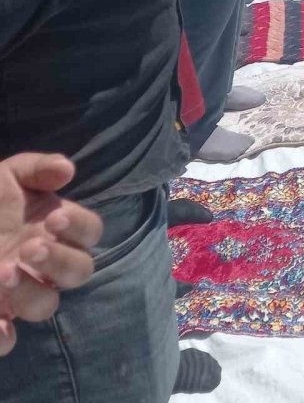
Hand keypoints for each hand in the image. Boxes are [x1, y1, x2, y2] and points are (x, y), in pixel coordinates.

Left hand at [0, 153, 102, 356]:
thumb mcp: (6, 175)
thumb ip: (38, 168)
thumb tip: (67, 170)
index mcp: (55, 230)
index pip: (90, 232)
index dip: (79, 227)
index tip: (54, 219)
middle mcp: (45, 264)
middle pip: (80, 272)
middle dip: (59, 260)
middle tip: (29, 248)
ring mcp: (20, 293)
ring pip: (46, 305)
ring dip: (30, 292)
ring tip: (2, 273)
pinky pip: (8, 341)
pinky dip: (4, 337)